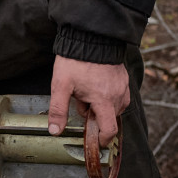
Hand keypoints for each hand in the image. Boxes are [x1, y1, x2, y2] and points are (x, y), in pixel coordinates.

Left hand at [48, 56, 128, 177]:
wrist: (91, 36)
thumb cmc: (76, 61)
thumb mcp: (61, 86)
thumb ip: (58, 110)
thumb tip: (54, 131)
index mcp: (104, 100)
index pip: (109, 130)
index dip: (102, 139)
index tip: (95, 141)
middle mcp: (118, 95)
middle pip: (110, 118)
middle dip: (96, 117)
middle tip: (81, 102)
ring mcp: (122, 86)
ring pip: (114, 106)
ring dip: (102, 106)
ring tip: (87, 91)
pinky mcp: (123, 78)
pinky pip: (118, 94)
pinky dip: (108, 96)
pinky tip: (96, 84)